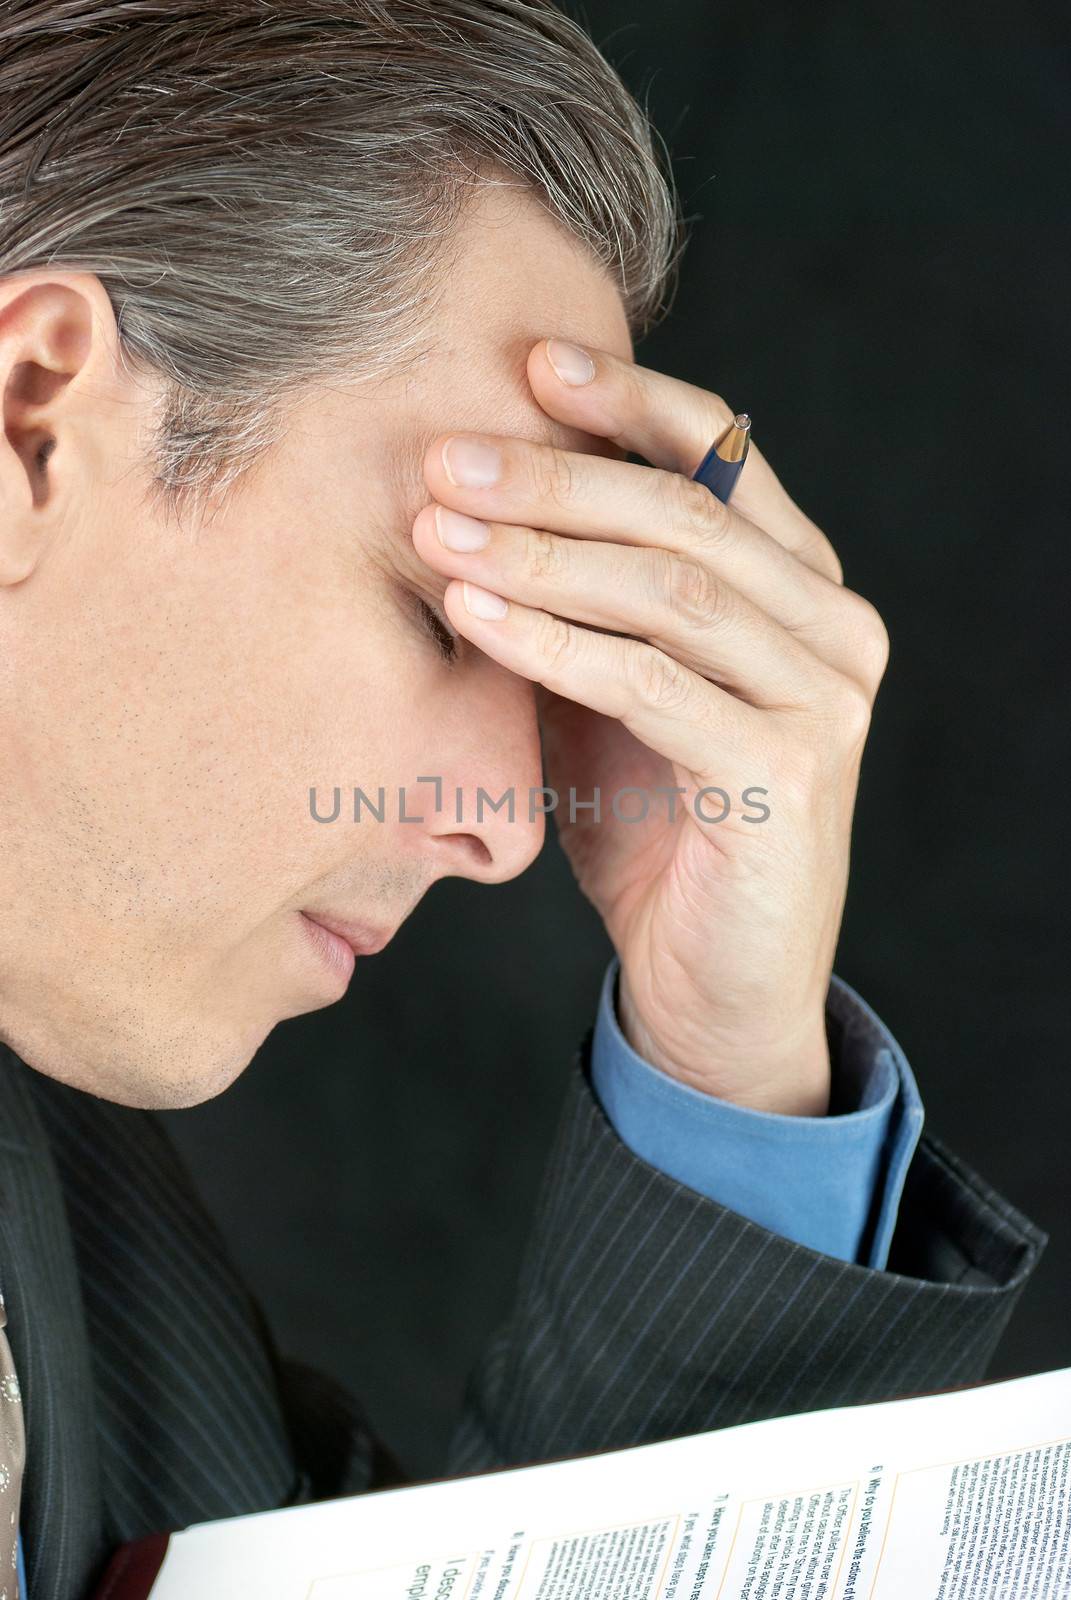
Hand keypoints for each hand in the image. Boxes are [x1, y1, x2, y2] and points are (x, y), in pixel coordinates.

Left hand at [413, 339, 888, 1113]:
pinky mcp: (786, 773)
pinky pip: (653, 683)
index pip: (723, 459)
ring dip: (540, 553)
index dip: (628, 402)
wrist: (713, 988)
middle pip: (686, 516)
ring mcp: (822, 700)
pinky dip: (555, 644)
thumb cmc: (657, 830)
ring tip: (438, 527)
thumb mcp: (614, 695)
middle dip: (555, 478)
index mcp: (802, 590)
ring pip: (671, 589)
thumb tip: (474, 504)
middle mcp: (833, 629)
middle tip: (444, 457)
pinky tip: (475, 615)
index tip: (528, 362)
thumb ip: (583, 605)